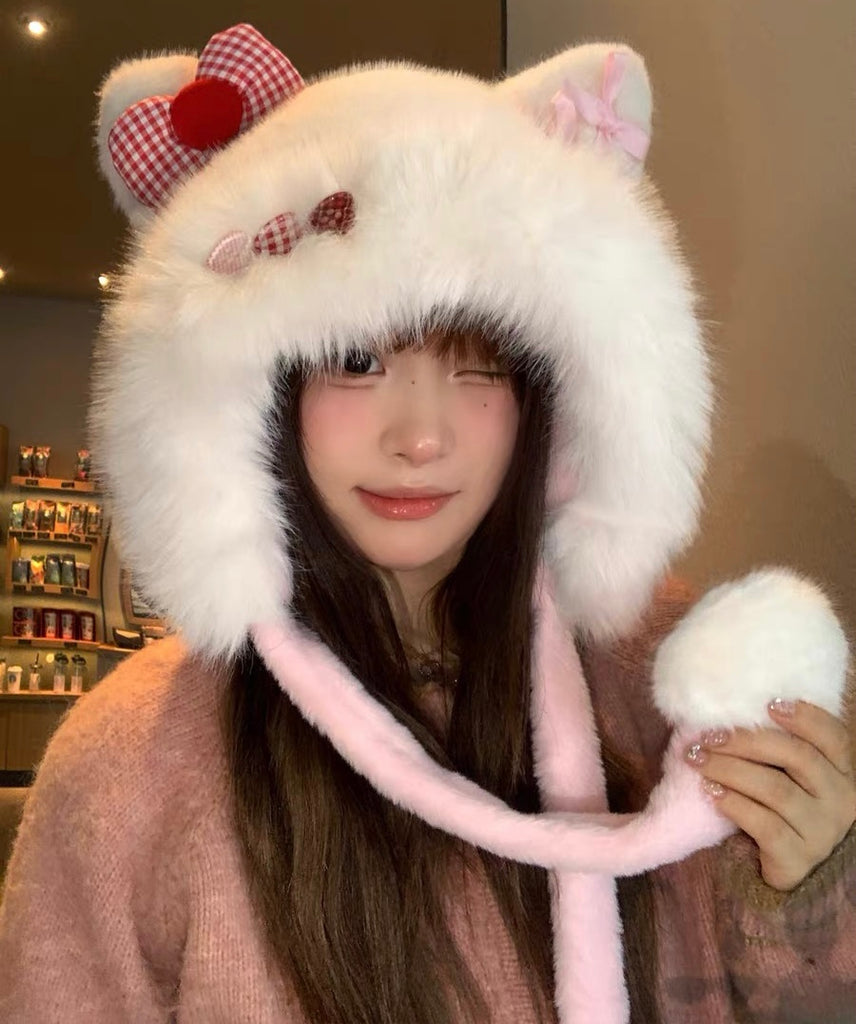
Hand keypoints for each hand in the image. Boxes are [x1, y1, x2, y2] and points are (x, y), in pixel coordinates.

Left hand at [685, 700, 855, 890]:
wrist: (783, 863)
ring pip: (776, 790)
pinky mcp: (798, 858)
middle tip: (709, 736)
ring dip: (730, 769)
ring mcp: (822, 831)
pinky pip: (765, 825)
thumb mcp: (787, 773)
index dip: (805, 717)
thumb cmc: (779, 805)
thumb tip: (729, 711)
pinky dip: (734, 803)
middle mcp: (840, 800)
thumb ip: (775, 746)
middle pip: (798, 758)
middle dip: (747, 741)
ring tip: (698, 759)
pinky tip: (710, 792)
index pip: (833, 737)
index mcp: (841, 771)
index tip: (767, 704)